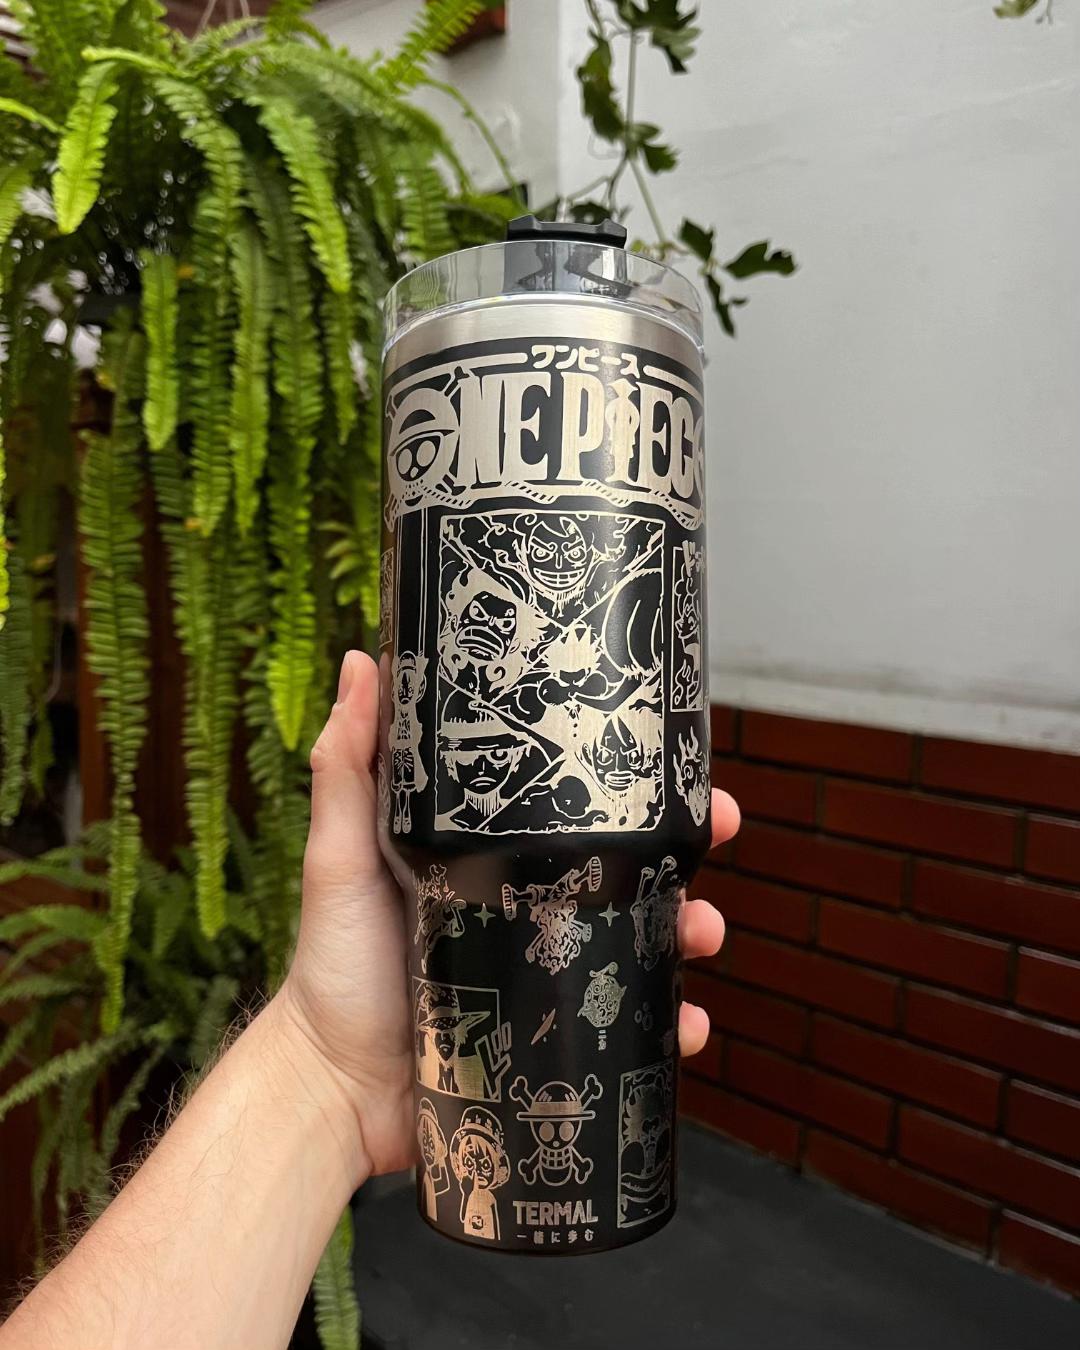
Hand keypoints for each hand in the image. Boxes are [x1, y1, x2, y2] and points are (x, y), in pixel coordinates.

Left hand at [279, 651, 739, 1181]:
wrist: (333, 1086)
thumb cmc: (333, 963)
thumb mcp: (342, 855)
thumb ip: (348, 769)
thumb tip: (361, 663)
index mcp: (495, 859)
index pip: (575, 809)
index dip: (630, 783)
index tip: (674, 759)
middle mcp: (532, 908)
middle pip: (628, 867)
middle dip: (687, 848)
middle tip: (720, 831)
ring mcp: (550, 972)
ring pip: (645, 940)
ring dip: (691, 927)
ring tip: (703, 931)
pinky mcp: (557, 1036)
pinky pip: (631, 1026)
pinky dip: (673, 1023)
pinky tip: (691, 1023)